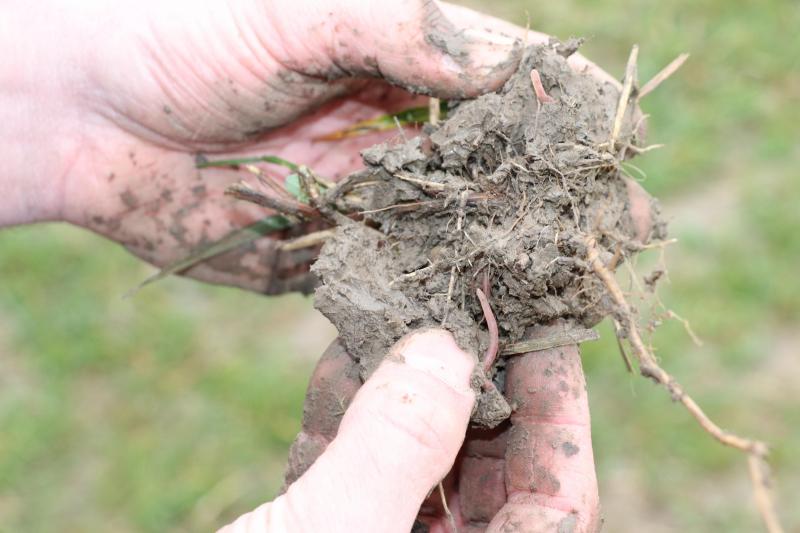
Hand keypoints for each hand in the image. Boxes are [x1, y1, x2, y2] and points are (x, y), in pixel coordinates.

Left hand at [2, 0, 611, 293]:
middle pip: (497, 165)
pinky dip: (447, 293)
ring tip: (585, 277)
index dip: (563, 110)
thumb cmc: (184, 37)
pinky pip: (400, 277)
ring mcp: (368, 198)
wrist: (92, 117)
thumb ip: (406, 33)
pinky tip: (499, 313)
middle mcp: (393, 132)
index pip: (504, 84)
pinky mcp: (332, 253)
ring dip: (518, 252)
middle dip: (560, 194)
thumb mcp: (303, 10)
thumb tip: (510, 64)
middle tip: (629, 223)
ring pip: (459, 229)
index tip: (622, 136)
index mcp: (396, 63)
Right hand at [223, 330, 598, 531]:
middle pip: (490, 475)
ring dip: (405, 391)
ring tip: (396, 318)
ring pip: (421, 466)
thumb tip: (446, 347)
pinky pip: (360, 475)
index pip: (559, 499)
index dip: (557, 409)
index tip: (544, 328)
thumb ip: (396, 446)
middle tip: (462, 304)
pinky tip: (340, 364)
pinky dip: (351, 420)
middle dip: (472, 385)